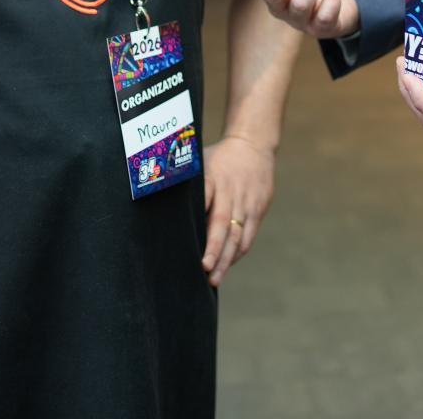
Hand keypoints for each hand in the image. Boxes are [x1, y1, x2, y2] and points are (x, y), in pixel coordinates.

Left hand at [201, 134, 276, 286]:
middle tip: (204, 270)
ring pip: (238, 235)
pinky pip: (249, 234)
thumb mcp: (200, 161)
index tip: (190, 244)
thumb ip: (187, 183)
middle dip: (215, 249)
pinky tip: (229, 264)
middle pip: (223, 224)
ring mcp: (248, 201)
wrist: (253, 144)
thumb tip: (163, 203)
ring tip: (215, 279)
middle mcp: (232, 192)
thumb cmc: (219, 157)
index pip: (204, 202)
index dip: (199, 225)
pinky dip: (239, 251)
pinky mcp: (259, 208)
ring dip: (227, 259)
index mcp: (213, 177)